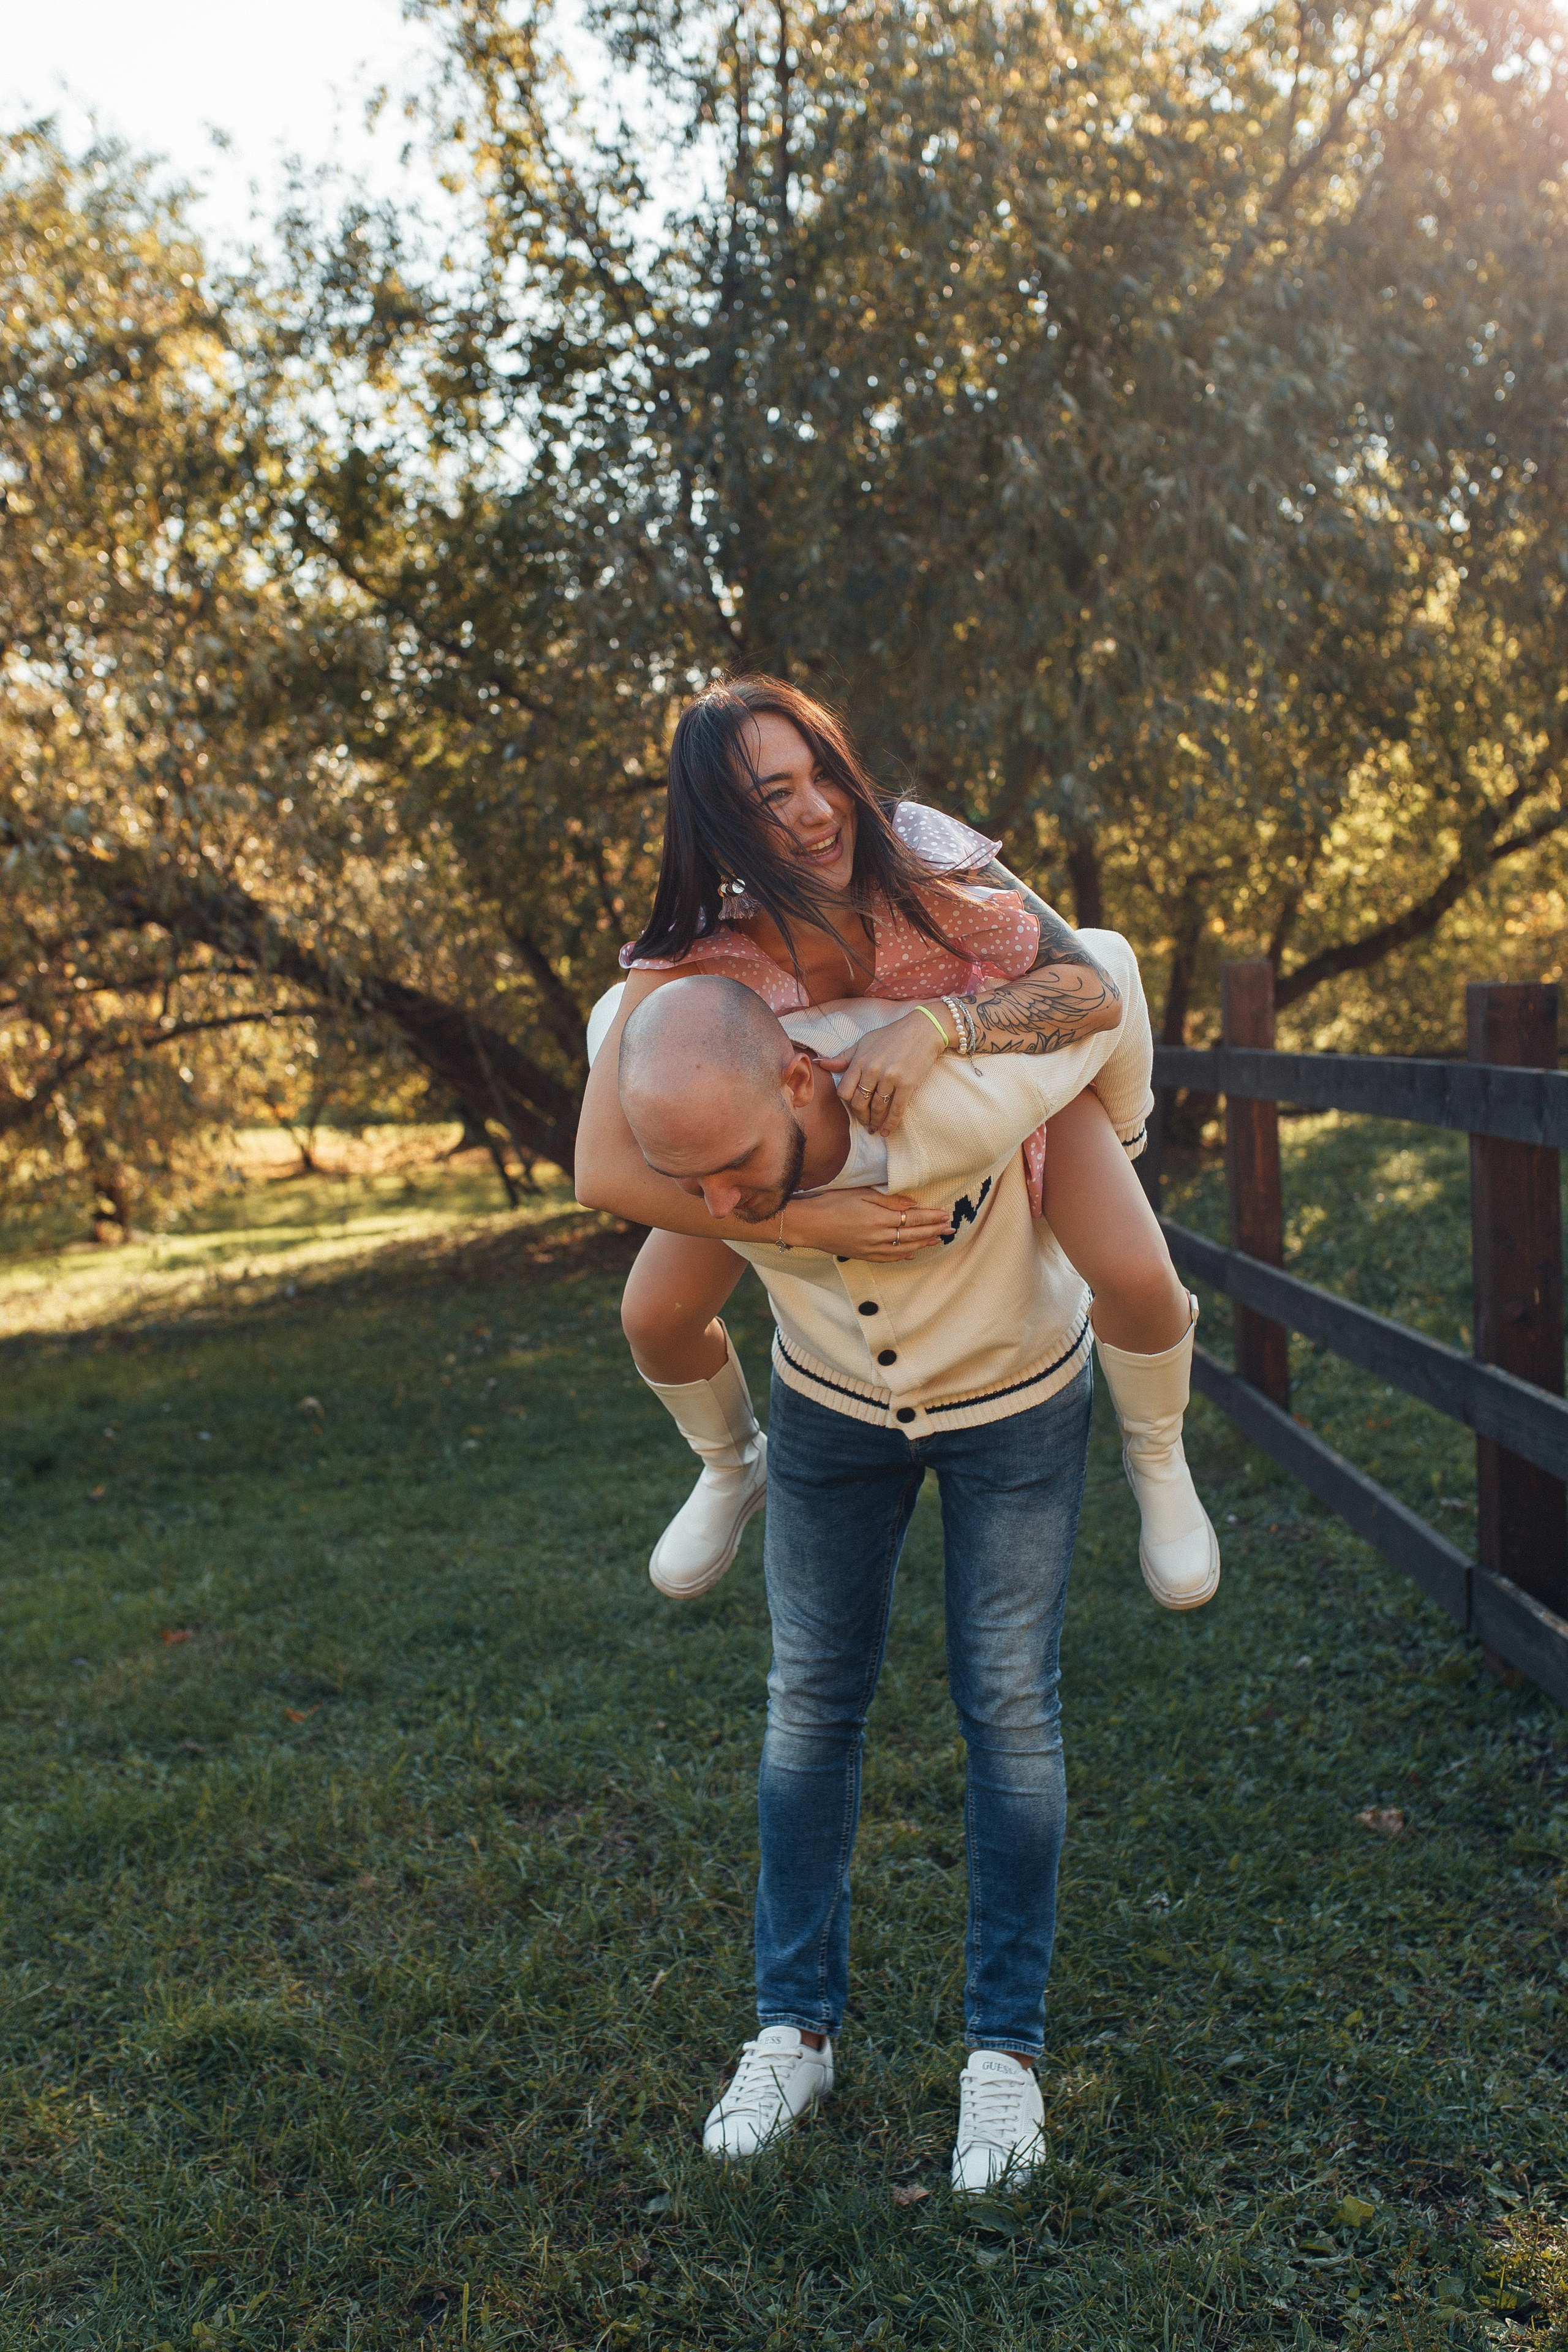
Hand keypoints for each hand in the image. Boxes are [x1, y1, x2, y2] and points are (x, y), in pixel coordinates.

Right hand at [782, 1188, 952, 1260]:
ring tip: (937, 1239)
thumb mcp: (861, 1194)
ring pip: (904, 1248)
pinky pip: (889, 1258)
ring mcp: (872, 1249)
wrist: (809, 1224)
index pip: (912, 1217)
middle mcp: (879, 1236)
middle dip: (933, 1230)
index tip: (944, 1213)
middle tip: (949, 1227)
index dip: (930, 1216)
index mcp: (879, 1218)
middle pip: (913, 1234)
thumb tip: (913, 1204)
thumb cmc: (832, 1203)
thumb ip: (889, 1200)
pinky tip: (913, 1253)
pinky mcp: (864, 1256)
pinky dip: (904, 1256)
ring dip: (923, 1243)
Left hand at [817, 1007, 951, 1134]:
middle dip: (861, 1116)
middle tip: (865, 1122)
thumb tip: (821, 1063)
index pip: (844, 1091)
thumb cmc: (892, 1035)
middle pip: (859, 1103)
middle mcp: (872, 1070)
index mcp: (860, 1060)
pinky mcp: (907, 1084)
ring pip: (877, 1108)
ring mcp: (890, 1077)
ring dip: (875, 1121)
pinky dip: (891, 1123)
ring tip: (875, 1128)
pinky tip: (887, 1131)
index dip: (848, 1103)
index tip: (854, 1107)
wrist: (923, 1030)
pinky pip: (896, 1109)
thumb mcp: (864, 1042)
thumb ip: (844, 1057)